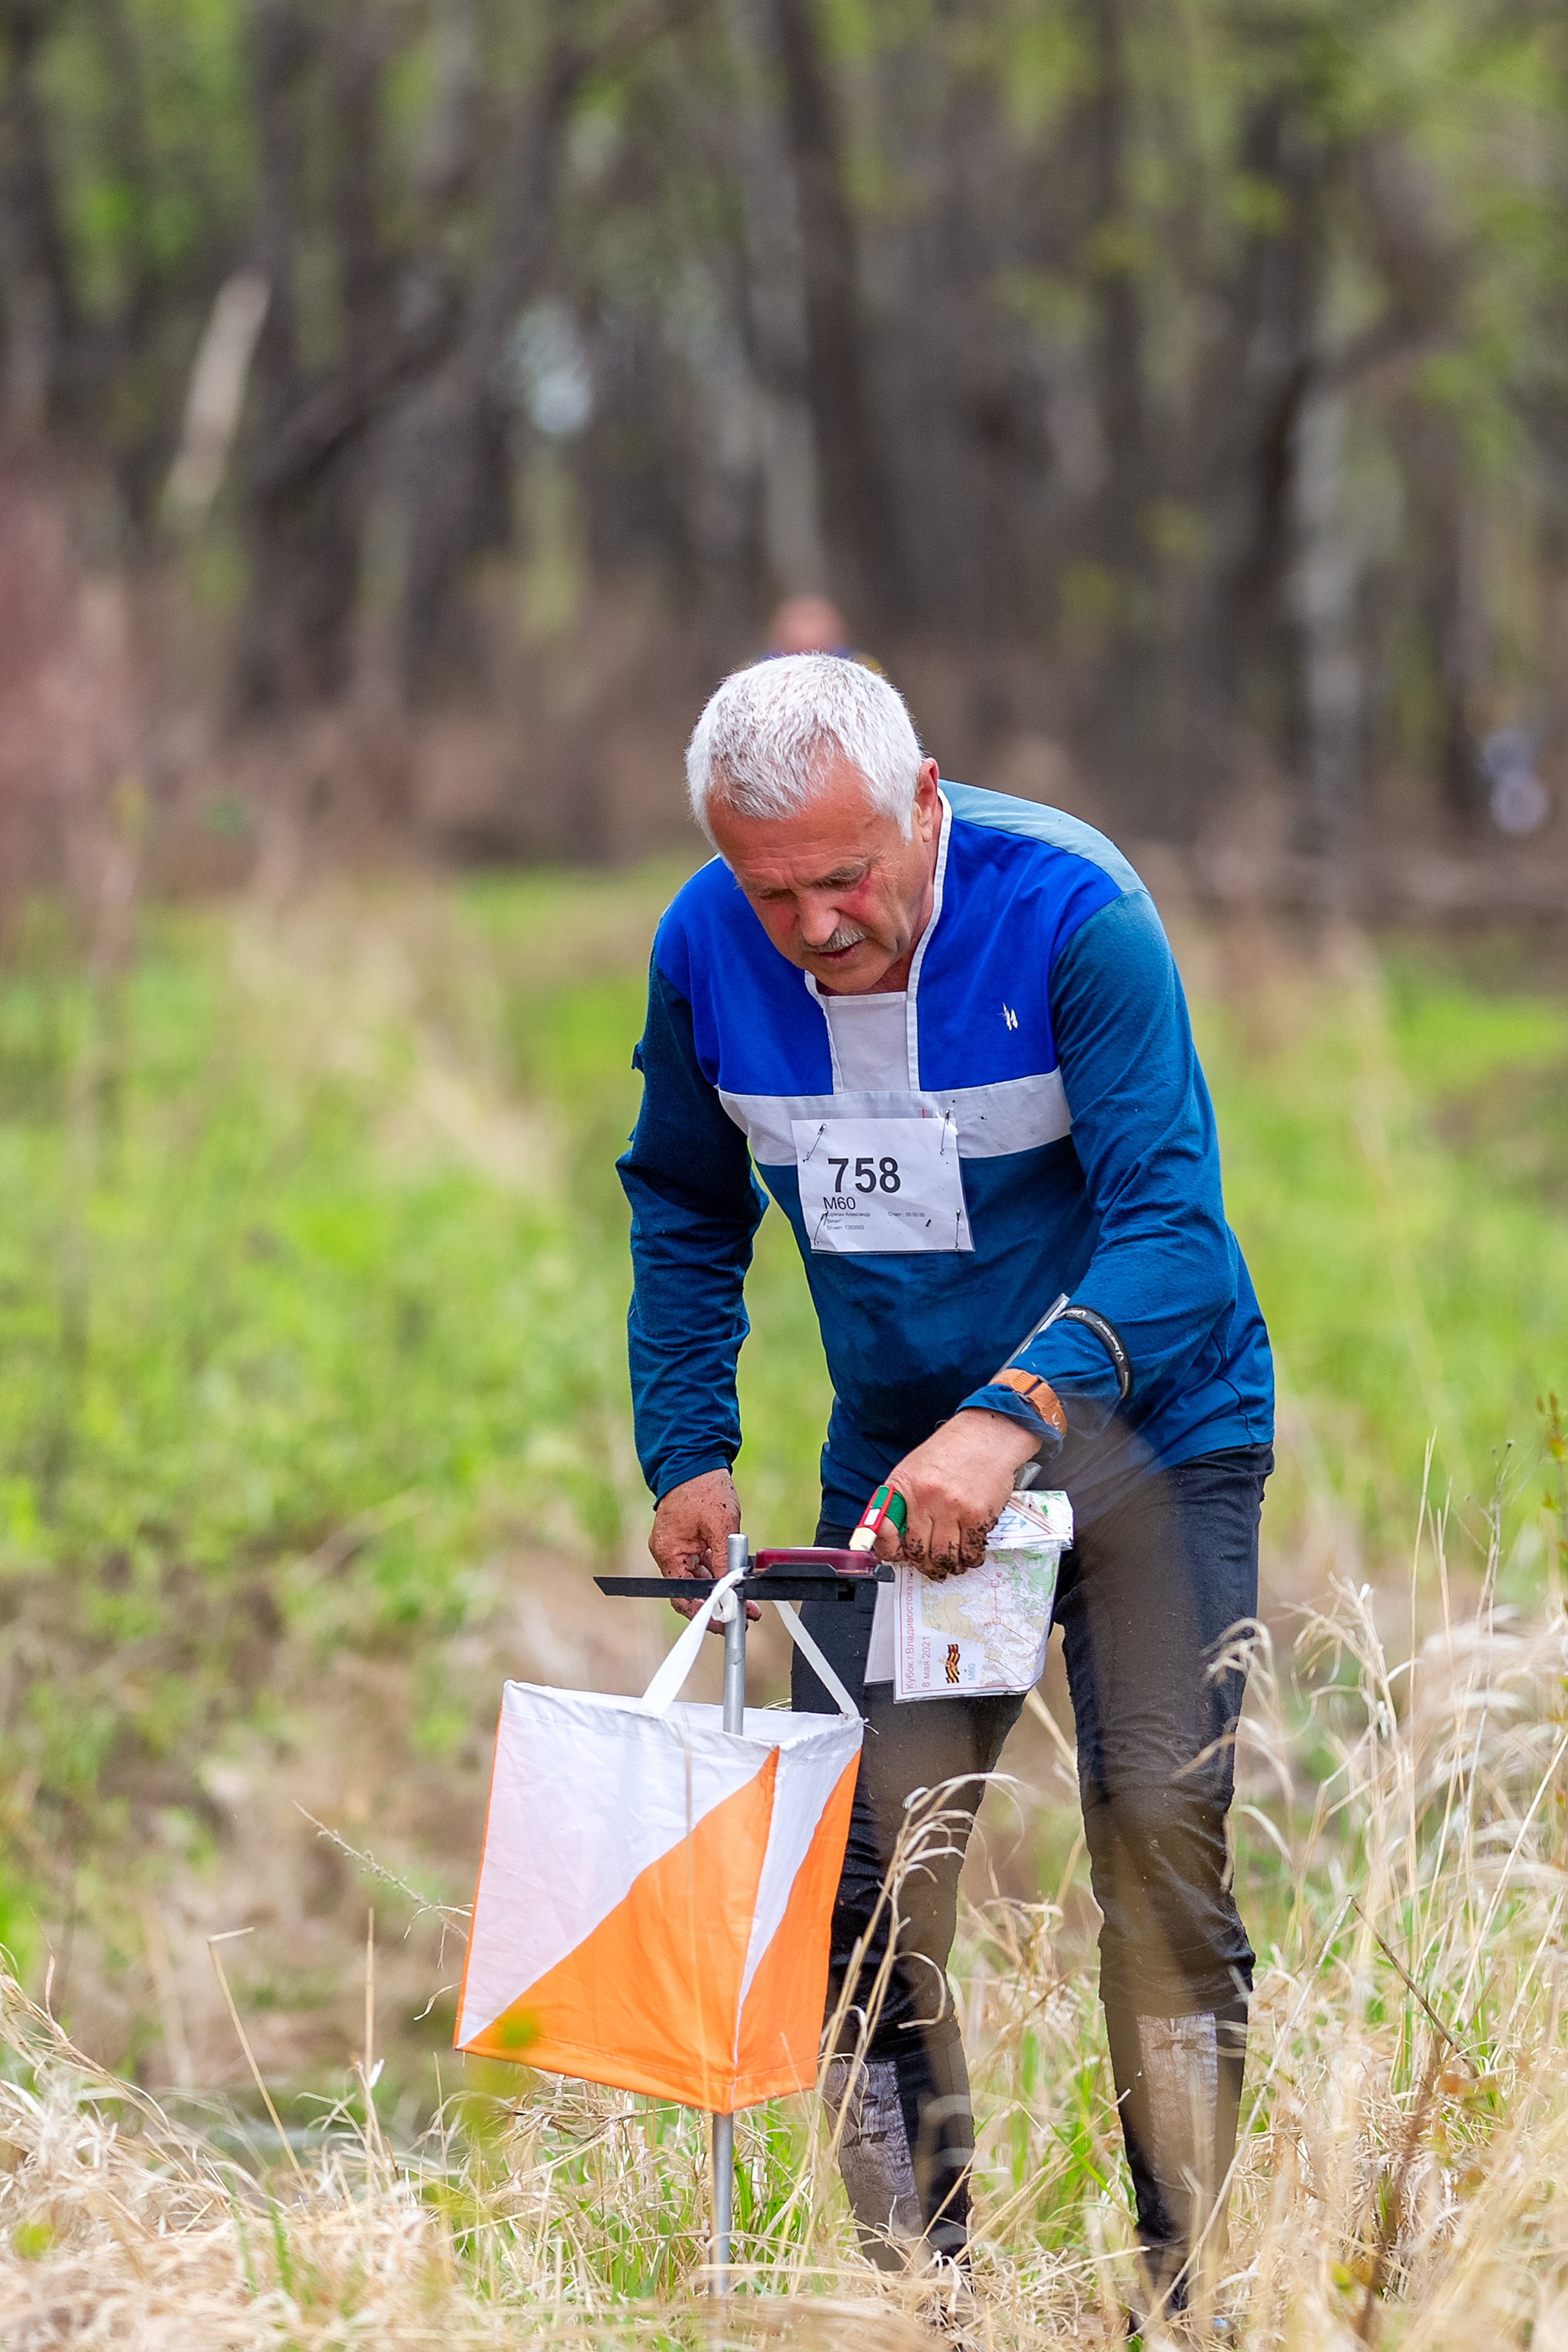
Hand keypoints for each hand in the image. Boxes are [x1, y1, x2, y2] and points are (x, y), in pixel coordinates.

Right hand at [649, 1468, 760, 1626]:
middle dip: (719, 1605)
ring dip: (722, 1591)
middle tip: (745, 1617)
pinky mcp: (686, 1541)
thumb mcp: (721, 1526)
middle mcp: (668, 1553)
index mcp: (669, 1551)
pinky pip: (701, 1566)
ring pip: (699, 1580)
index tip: (727, 1622)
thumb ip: (726, 1560)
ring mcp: (676, 1548)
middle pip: (691, 1592)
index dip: (705, 1613)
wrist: (694, 1458)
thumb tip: (735, 1589)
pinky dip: (718, 1575)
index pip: (683, 1596)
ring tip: (749, 1605)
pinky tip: (738, 1582)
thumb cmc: (705, 1488)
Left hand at [876, 1410, 1041, 1578]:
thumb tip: (889, 1533)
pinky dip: (970, 1558)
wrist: (987, 1436)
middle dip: (924, 1565)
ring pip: (946, 1558)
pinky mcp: (979, 1516)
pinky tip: (969, 1553)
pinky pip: (972, 1551)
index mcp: (906, 1487)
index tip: (898, 1555)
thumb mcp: (912, 1468)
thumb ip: (899, 1500)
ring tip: (950, 1564)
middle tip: (930, 1565)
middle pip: (920, 1552)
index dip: (889, 1550)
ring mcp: (955, 1509)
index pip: (886, 1531)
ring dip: (948, 1566)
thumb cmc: (949, 1452)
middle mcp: (928, 1500)